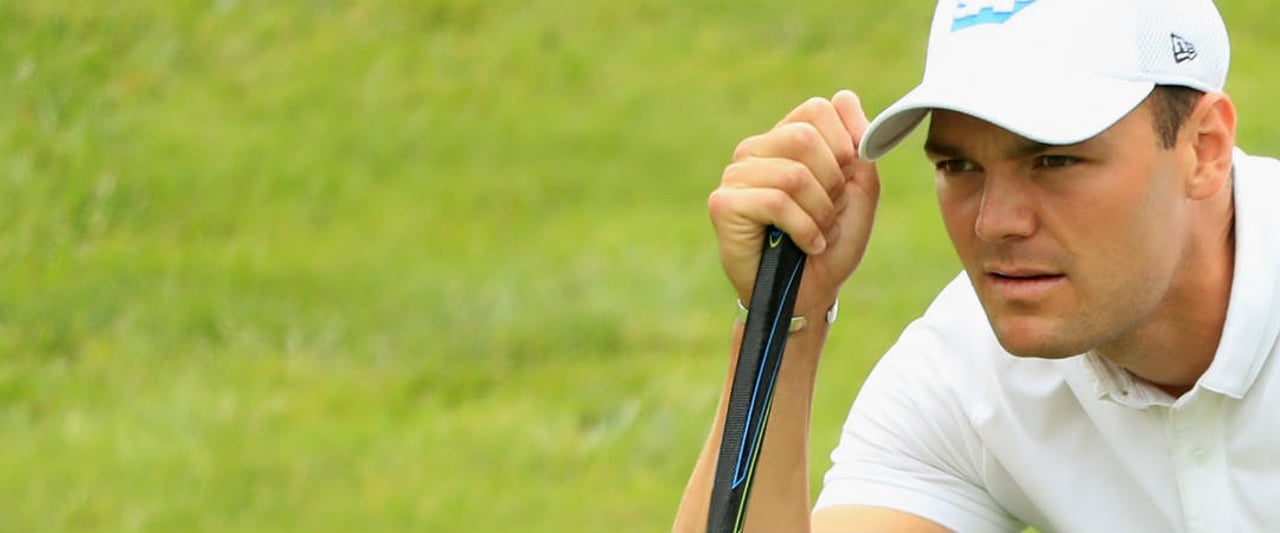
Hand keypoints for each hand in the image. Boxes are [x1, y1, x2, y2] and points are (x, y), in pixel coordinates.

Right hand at [708, 90, 880, 318]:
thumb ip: (858, 145)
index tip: (848, 182)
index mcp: (785, 138)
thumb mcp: (859, 191)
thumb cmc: (831, 243)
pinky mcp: (723, 204)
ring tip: (818, 234)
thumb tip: (844, 96)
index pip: (819, 108)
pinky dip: (804, 229)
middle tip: (831, 213)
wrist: (808, 294)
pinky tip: (805, 244)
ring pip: (794, 173)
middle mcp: (756, 150)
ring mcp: (735, 175)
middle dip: (833, 182)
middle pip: (806, 137)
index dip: (845, 144)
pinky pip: (776, 201)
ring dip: (821, 212)